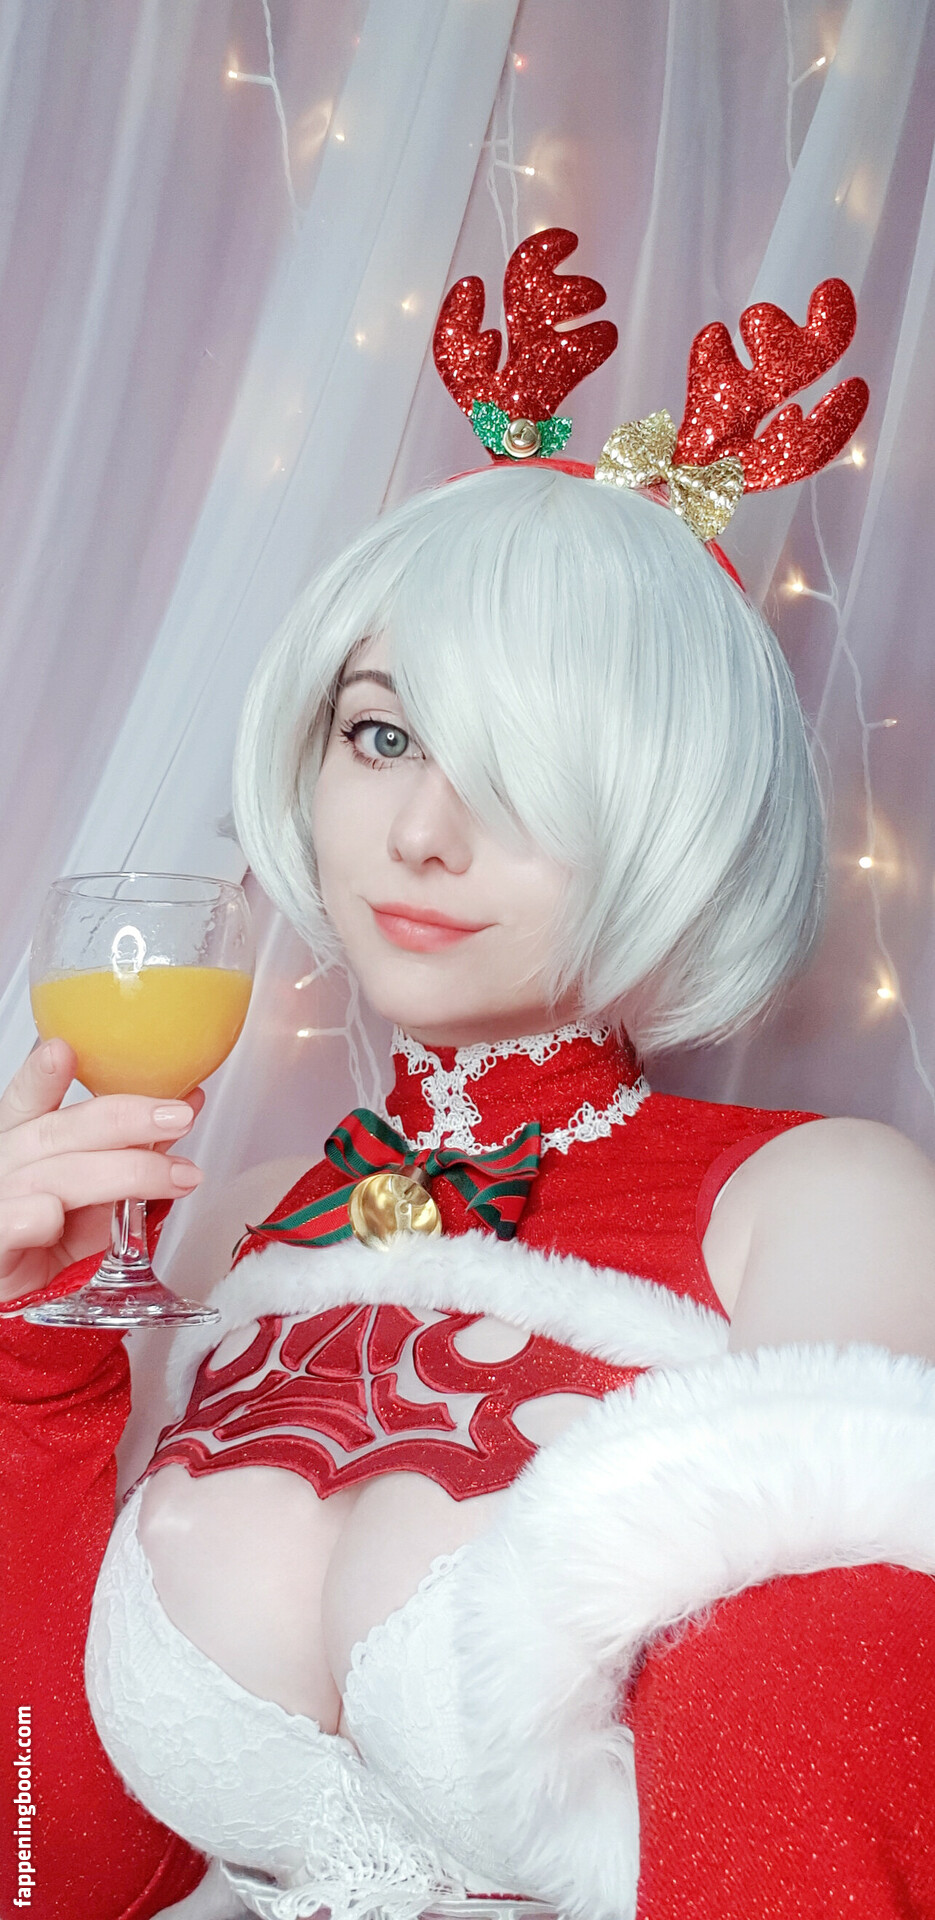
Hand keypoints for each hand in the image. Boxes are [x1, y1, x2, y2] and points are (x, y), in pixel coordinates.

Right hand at [0, 1038, 204, 1302]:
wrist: (22, 1307)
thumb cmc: (53, 1243)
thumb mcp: (99, 1193)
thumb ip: (135, 1149)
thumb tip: (187, 1102)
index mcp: (24, 1143)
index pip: (27, 1101)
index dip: (43, 1076)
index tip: (64, 1050)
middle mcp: (6, 1166)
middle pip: (58, 1133)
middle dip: (125, 1118)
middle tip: (179, 1115)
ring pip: (53, 1176)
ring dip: (119, 1172)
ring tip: (174, 1175)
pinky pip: (11, 1224)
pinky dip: (32, 1217)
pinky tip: (51, 1214)